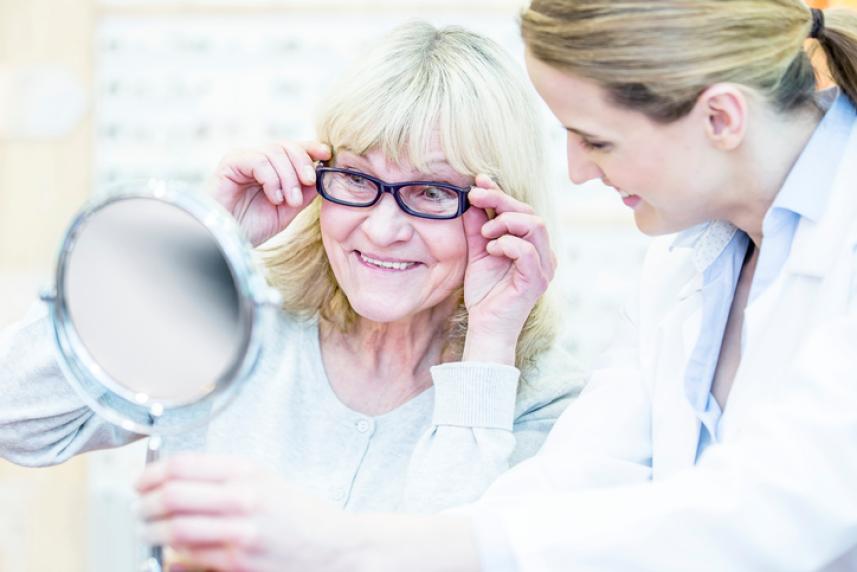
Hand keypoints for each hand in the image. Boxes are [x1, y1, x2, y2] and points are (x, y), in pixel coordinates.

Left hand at [136, 453, 351, 571]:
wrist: (335, 548)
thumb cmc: (300, 515)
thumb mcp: (265, 481)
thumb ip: (221, 479)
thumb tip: (172, 484)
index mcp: (247, 473)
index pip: (182, 466)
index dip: (151, 474)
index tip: (140, 483)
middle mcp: (243, 499)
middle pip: (172, 497)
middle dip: (144, 505)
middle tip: (138, 510)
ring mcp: (240, 534)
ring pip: (175, 530)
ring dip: (151, 532)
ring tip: (147, 532)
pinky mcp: (238, 564)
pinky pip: (190, 559)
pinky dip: (171, 558)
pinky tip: (169, 555)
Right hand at [211, 141, 330, 246]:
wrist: (226, 241)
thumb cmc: (250, 228)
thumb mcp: (285, 211)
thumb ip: (303, 194)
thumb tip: (321, 176)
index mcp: (270, 168)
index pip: (293, 149)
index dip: (310, 148)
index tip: (326, 153)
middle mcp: (256, 159)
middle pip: (287, 146)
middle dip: (302, 164)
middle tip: (308, 184)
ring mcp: (243, 159)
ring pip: (275, 153)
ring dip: (289, 177)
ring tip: (289, 201)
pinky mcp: (230, 163)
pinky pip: (259, 161)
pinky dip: (272, 179)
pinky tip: (274, 198)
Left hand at [461, 175, 556, 363]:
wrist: (485, 326)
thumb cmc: (485, 293)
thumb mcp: (477, 252)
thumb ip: (476, 227)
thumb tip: (471, 199)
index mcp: (533, 246)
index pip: (522, 211)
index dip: (500, 193)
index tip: (478, 182)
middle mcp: (543, 254)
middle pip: (530, 214)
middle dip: (500, 201)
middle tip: (474, 197)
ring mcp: (543, 267)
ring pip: (536, 226)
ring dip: (505, 222)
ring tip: (485, 233)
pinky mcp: (536, 280)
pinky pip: (528, 251)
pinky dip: (507, 244)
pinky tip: (491, 249)